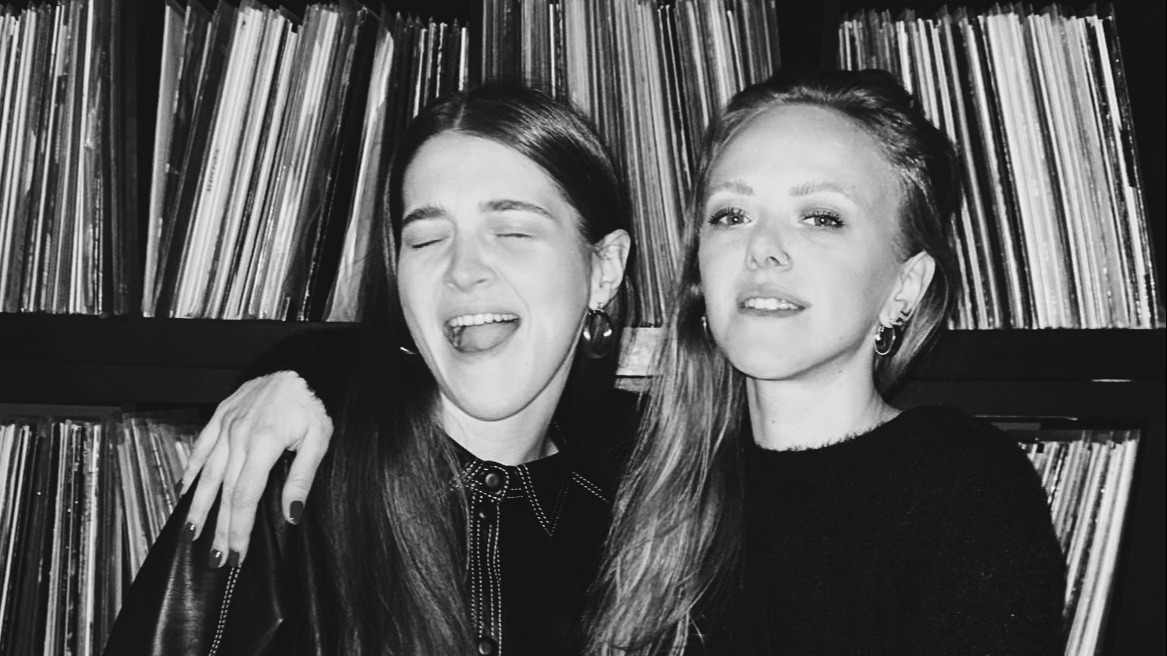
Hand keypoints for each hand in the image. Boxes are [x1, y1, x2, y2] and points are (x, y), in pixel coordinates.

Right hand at [178, 371, 332, 566]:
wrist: (304, 365)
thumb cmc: (316, 403)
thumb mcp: (319, 440)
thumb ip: (301, 479)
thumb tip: (290, 514)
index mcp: (263, 443)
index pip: (245, 497)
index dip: (238, 528)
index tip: (236, 554)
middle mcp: (238, 435)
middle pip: (224, 492)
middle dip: (219, 528)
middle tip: (215, 559)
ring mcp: (226, 424)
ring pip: (206, 472)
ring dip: (199, 506)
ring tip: (192, 533)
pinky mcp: (221, 414)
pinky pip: (201, 446)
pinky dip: (192, 470)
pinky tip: (185, 490)